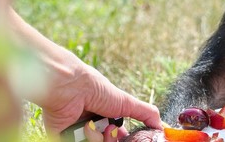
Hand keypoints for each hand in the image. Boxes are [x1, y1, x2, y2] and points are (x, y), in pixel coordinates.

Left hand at [38, 53, 161, 137]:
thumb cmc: (96, 90)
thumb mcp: (126, 102)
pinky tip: (84, 129)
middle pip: (107, 141)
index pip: (116, 136)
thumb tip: (160, 126)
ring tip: (95, 127)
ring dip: (98, 139)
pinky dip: (86, 139)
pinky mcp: (64, 137)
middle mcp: (92, 124)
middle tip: (110, 131)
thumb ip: (145, 113)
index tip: (128, 138)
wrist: (69, 88)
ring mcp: (78, 132)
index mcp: (105, 116)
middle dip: (111, 139)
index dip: (122, 139)